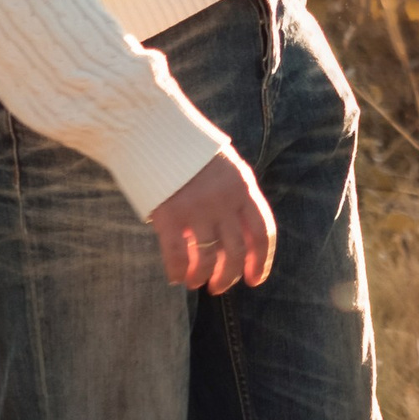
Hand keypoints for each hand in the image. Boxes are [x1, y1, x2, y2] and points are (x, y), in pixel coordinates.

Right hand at [145, 150, 276, 293]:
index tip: (254, 280)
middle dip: (228, 276)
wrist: (157, 133)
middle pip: (235, 252)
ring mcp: (197, 210)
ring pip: (206, 258)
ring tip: (196, 283)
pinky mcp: (169, 216)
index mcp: (244, 188)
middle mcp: (224, 202)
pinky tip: (176, 277)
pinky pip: (176, 255)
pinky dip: (177, 271)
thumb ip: (238, 199)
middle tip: (219, 286)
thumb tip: (244, 237)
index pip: (262, 233)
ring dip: (202, 277)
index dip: (260, 261)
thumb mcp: (228, 170)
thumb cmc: (192, 154)